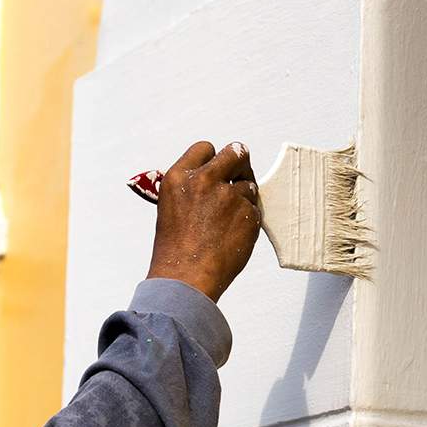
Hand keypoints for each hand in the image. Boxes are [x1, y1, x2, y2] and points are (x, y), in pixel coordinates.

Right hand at [146, 141, 260, 301]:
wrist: (186, 278)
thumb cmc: (175, 250)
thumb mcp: (171, 208)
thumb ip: (191, 187)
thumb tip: (214, 178)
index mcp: (179, 177)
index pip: (206, 148)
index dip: (214, 159)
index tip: (218, 169)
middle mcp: (205, 180)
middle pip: (236, 152)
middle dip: (240, 164)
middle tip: (239, 178)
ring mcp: (229, 196)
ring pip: (249, 185)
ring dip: (243, 198)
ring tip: (227, 222)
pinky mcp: (248, 214)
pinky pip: (255, 209)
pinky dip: (248, 221)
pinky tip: (233, 236)